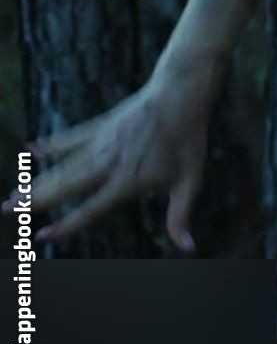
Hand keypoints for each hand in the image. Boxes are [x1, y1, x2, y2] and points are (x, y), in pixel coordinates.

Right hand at [3, 61, 220, 250]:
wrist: (181, 95)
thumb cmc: (189, 141)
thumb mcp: (191, 180)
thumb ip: (181, 215)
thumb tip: (189, 248)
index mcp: (129, 180)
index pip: (92, 208)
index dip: (68, 224)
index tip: (42, 236)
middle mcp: (109, 163)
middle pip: (66, 186)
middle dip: (35, 200)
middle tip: (6, 211)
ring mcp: (101, 142)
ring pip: (63, 166)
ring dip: (36, 181)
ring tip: (11, 195)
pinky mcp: (100, 125)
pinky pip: (71, 138)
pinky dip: (52, 144)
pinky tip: (31, 149)